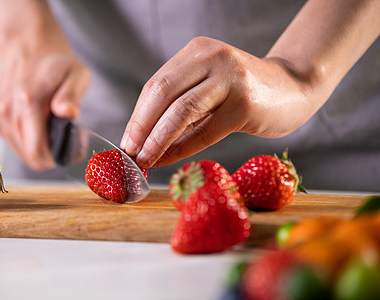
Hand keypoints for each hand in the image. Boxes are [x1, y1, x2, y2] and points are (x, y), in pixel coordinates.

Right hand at [0, 0, 89, 169]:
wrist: (27, 49)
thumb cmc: (56, 64)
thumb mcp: (77, 74)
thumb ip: (72, 95)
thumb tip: (67, 112)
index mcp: (28, 102)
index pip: (37, 152)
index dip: (58, 157)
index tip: (73, 147)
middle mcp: (7, 112)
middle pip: (31, 157)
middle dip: (52, 153)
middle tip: (66, 136)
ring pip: (22, 153)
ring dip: (40, 148)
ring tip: (53, 128)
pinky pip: (15, 145)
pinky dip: (30, 141)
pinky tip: (39, 125)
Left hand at [121, 0, 379, 168]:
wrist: (295, 88)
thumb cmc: (245, 93)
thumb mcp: (209, 90)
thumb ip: (180, 107)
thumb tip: (144, 142)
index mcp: (196, 52)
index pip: (156, 85)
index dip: (137, 116)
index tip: (126, 142)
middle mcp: (211, 57)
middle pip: (161, 92)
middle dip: (140, 127)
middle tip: (128, 154)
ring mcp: (229, 78)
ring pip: (180, 110)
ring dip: (156, 139)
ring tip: (143, 160)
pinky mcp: (244, 103)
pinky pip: (204, 130)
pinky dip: (181, 148)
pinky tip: (167, 160)